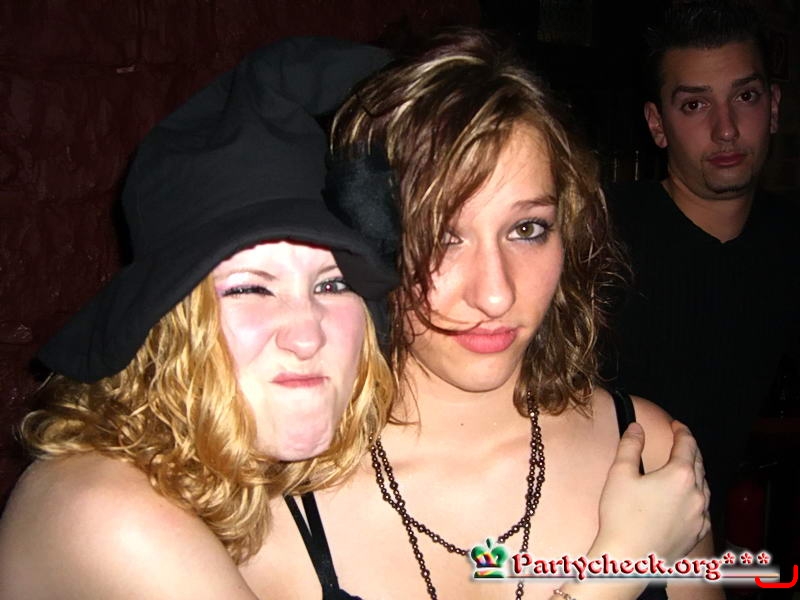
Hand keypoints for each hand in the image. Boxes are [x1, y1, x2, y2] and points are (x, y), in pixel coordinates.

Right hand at [590, 420, 709, 562]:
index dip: (682, 431)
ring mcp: (699, 515)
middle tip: (681, 441)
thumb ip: (630, 445)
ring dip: (696, 472)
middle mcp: (696, 494)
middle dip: (690, 449)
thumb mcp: (620, 473)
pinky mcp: (697, 533)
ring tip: (685, 467)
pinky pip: (704, 509)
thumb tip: (637, 428)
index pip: (687, 444)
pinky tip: (690, 499)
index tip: (676, 425)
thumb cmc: (621, 516)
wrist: (629, 558)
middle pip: (698, 463)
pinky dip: (699, 497)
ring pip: (704, 486)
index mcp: (679, 475)